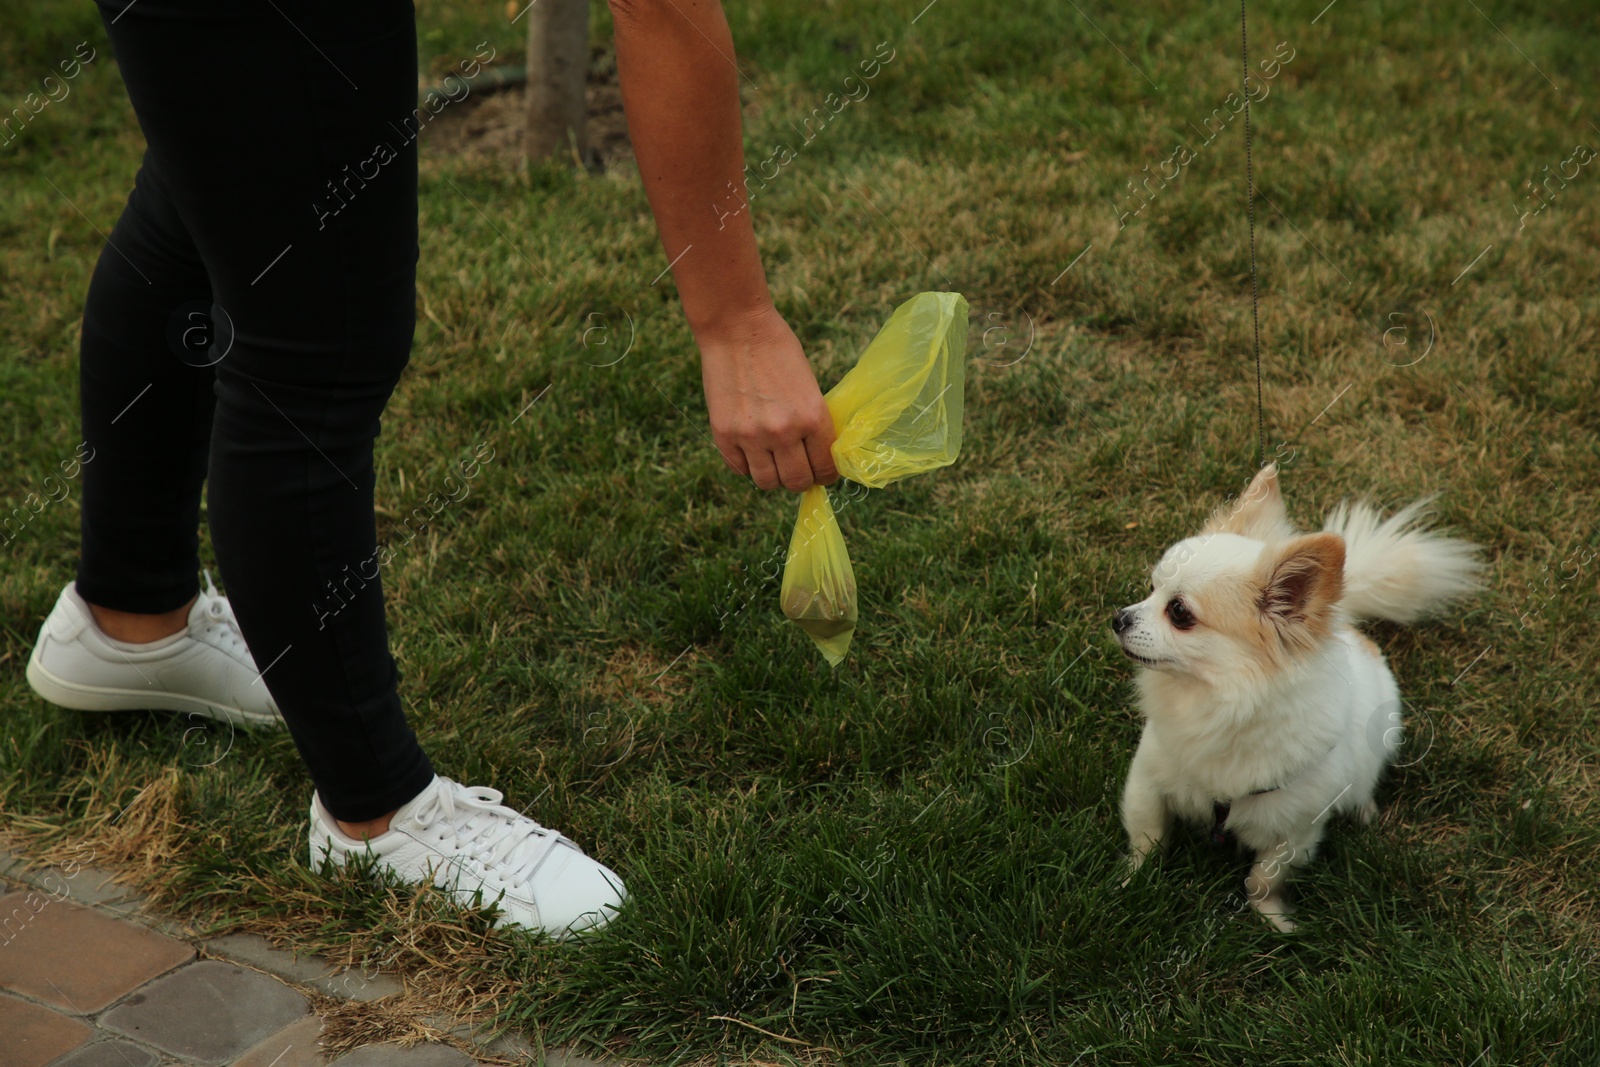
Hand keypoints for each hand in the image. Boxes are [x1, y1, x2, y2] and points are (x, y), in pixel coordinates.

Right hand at [696, 303, 839, 490]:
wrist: (737, 329)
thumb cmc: (778, 350)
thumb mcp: (809, 386)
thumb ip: (812, 422)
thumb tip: (816, 456)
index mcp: (813, 417)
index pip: (826, 468)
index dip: (825, 474)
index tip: (821, 472)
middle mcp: (784, 432)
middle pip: (797, 481)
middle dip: (801, 480)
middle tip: (797, 469)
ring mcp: (751, 436)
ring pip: (768, 482)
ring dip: (774, 476)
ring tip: (773, 461)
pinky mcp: (724, 435)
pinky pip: (739, 469)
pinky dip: (747, 464)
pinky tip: (751, 449)